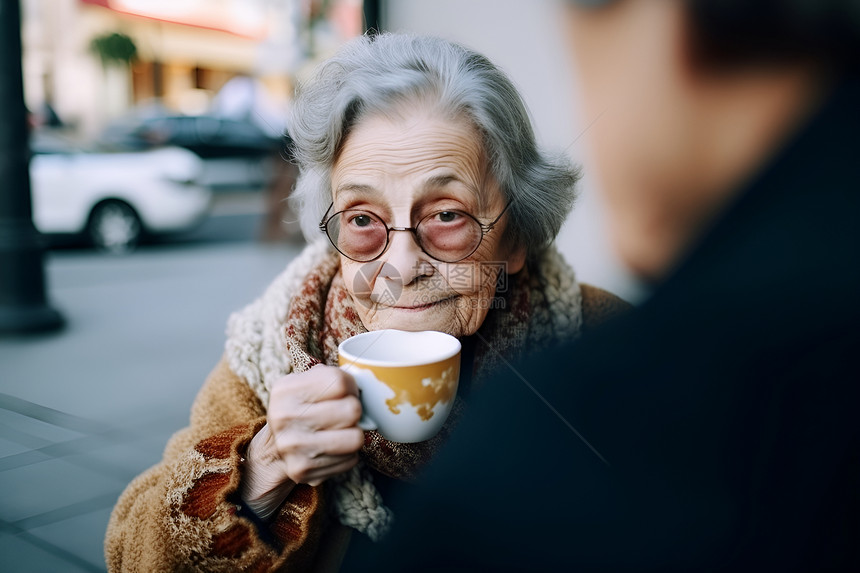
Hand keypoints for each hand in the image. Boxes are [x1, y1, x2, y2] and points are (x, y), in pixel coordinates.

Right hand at [263, 364, 364, 485]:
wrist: (275, 451)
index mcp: (286, 390)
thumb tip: (365, 383)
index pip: (340, 382)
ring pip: (355, 438)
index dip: (352, 387)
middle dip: (355, 411)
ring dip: (354, 434)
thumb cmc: (301, 411)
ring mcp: (293, 446)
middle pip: (351, 410)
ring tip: (341, 432)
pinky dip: (347, 454)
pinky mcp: (303, 470)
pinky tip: (333, 449)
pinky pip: (350, 459)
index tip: (346, 393)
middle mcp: (285, 417)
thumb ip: (331, 377)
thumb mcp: (305, 385)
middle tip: (345, 414)